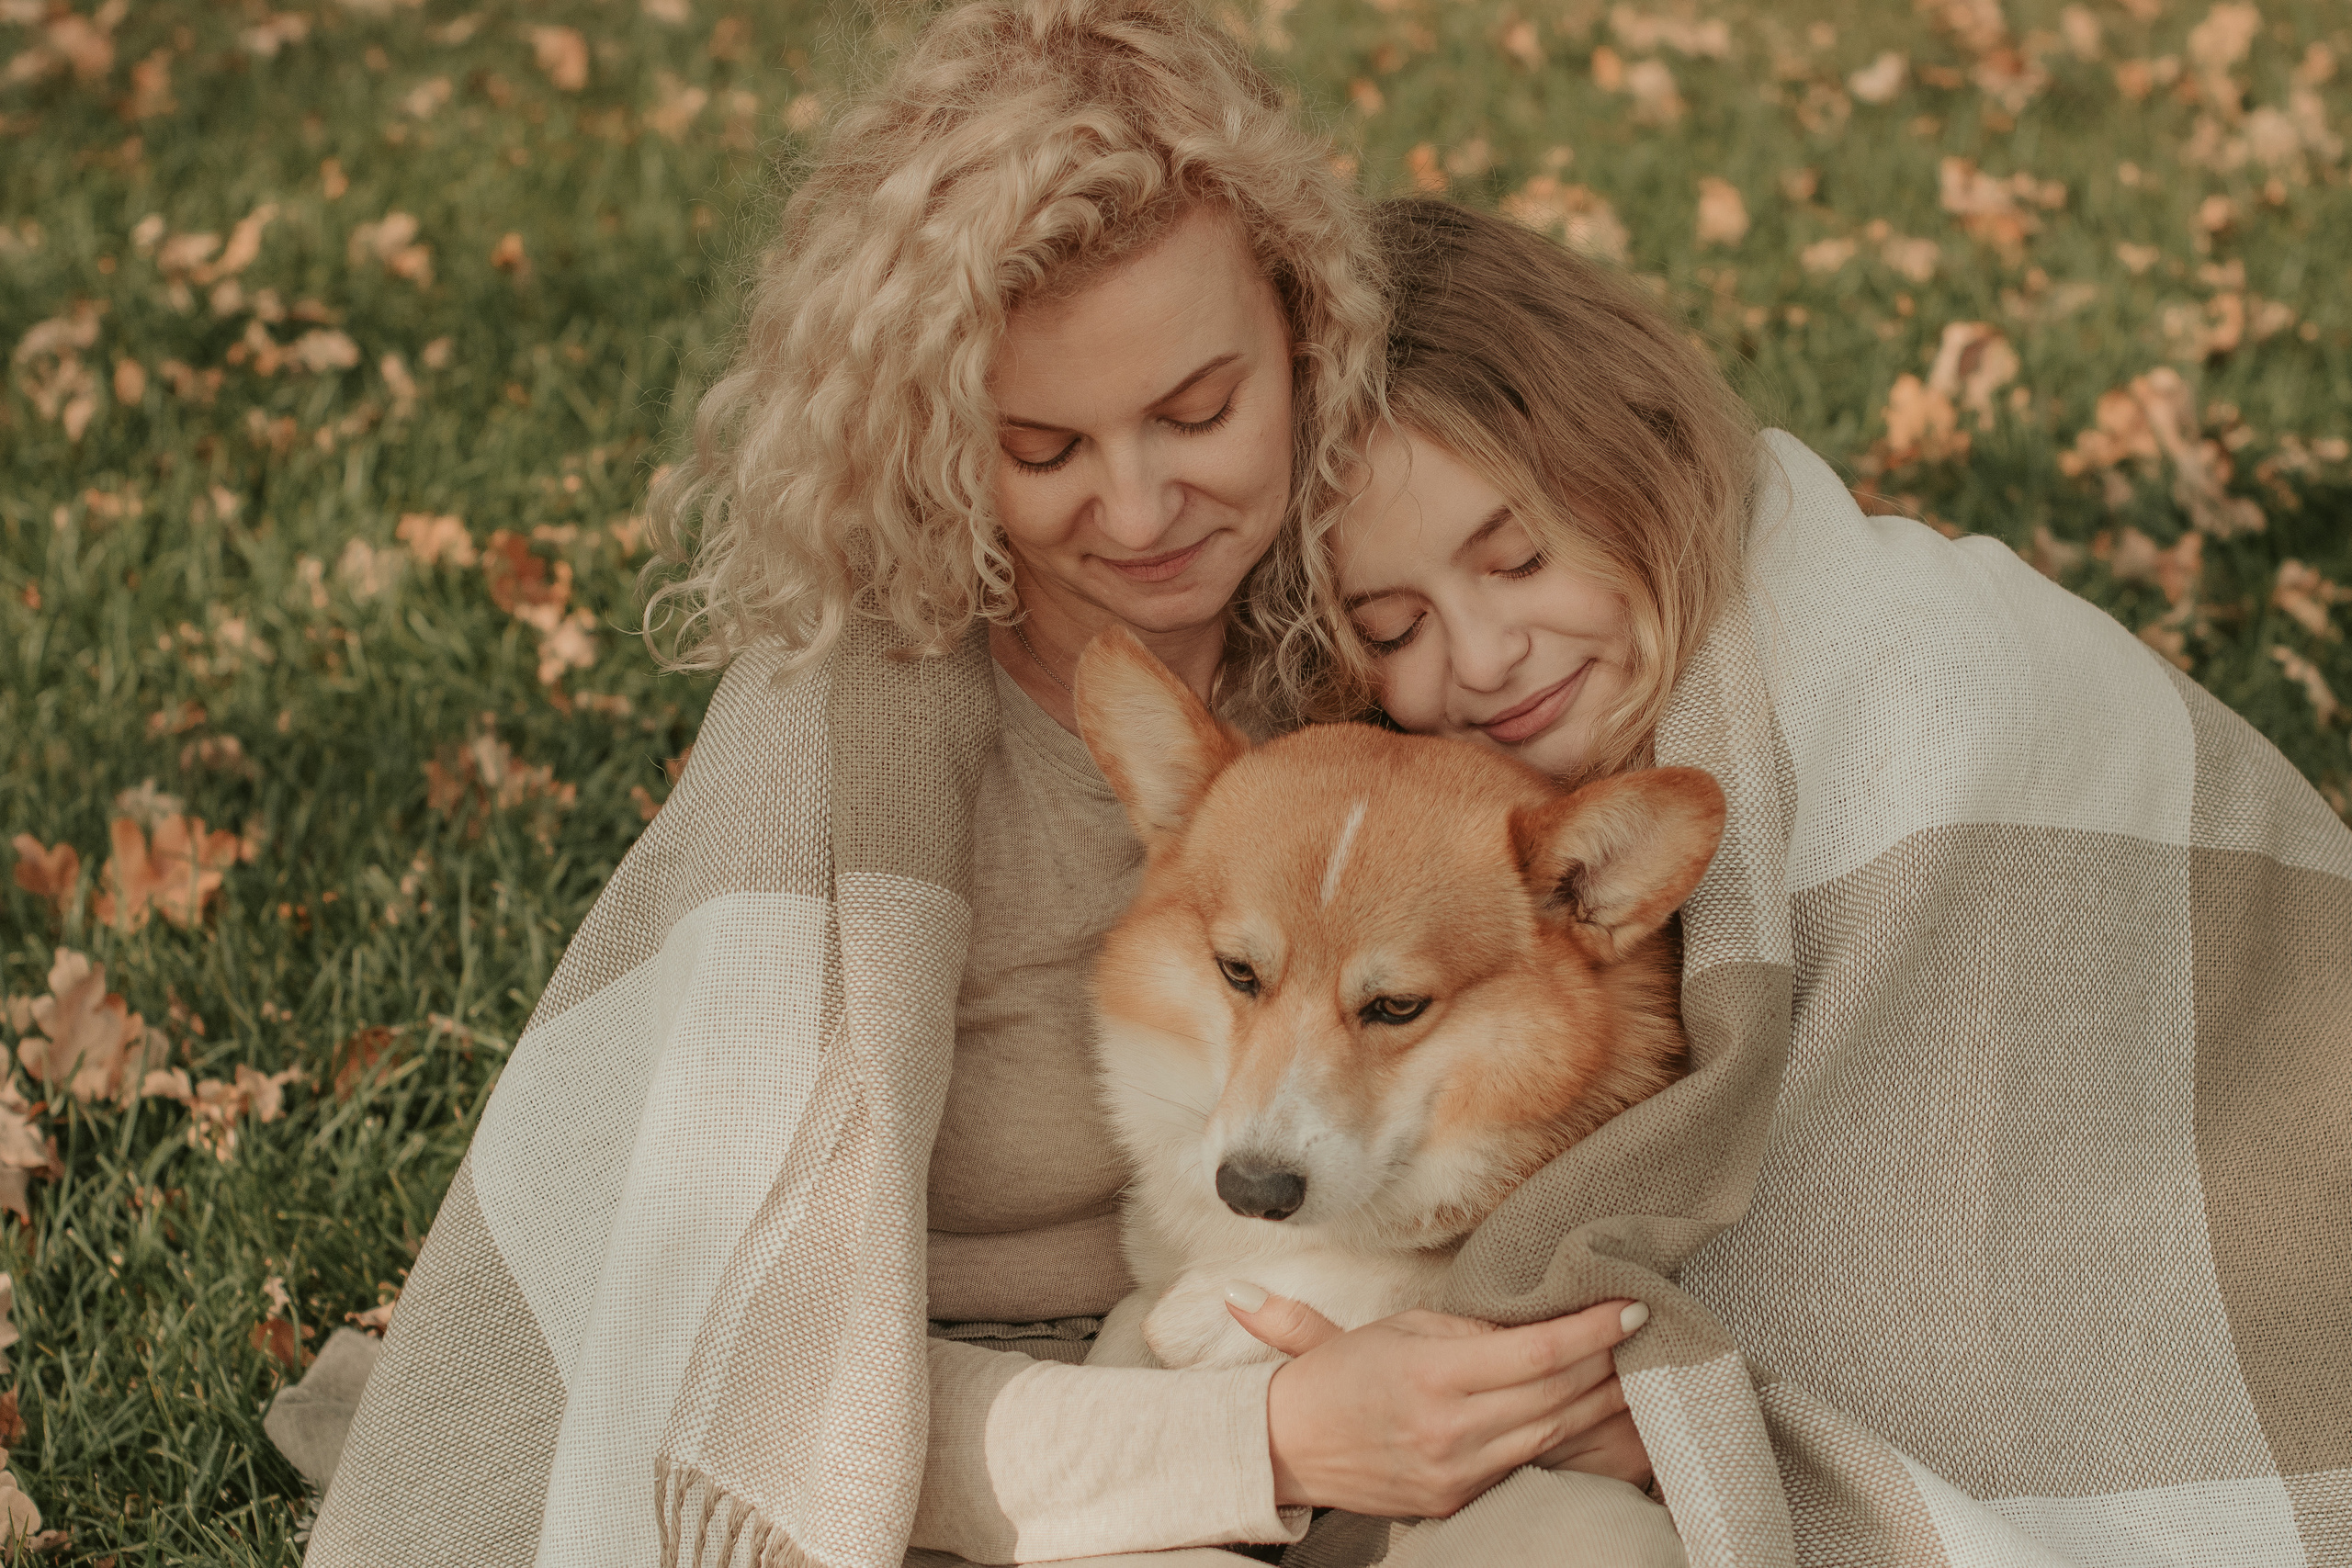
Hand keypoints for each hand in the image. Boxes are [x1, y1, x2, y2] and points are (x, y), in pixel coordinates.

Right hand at [1229, 1286, 1653, 1516]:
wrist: (1288, 1446)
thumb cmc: (1341, 1374)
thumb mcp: (1400, 1329)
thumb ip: (1469, 1327)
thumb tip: (1533, 1318)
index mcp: (1433, 1375)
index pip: (1538, 1352)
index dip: (1593, 1330)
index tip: (1633, 1308)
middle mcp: (1451, 1429)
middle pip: (1557, 1395)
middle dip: (1610, 1364)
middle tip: (1650, 1334)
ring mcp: (1458, 1472)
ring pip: (1553, 1434)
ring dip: (1601, 1403)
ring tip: (1637, 1372)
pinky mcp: (1458, 1499)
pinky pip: (1527, 1462)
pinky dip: (1565, 1435)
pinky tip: (1593, 1415)